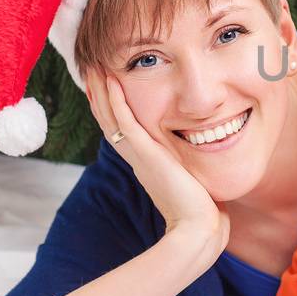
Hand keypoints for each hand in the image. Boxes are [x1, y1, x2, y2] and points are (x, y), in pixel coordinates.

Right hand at [85, 71, 228, 263]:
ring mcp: (138, 155)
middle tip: (92, 69)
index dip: (112, 106)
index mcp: (145, 162)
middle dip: (100, 93)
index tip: (107, 84)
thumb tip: (205, 157)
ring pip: (110, 116)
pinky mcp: (145, 154)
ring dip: (101, 90)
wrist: (199, 228)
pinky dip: (115, 99)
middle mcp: (136, 157)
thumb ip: (190, 167)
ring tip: (93, 67)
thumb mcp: (190, 180)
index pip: (122, 127)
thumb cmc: (201, 210)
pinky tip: (110, 79)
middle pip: (109, 118)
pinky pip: (125, 120)